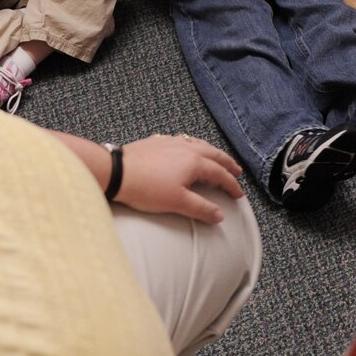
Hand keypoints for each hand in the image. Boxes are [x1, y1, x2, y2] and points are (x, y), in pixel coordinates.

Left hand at [116, 133, 245, 222]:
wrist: (116, 172)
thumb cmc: (145, 188)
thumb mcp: (177, 203)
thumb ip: (201, 209)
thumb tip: (219, 215)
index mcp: (195, 162)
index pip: (220, 174)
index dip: (231, 185)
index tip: (238, 194)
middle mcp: (186, 148)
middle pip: (214, 155)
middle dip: (227, 163)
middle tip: (237, 170)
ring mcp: (171, 143)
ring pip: (199, 144)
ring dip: (212, 152)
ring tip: (217, 157)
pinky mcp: (156, 142)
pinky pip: (182, 140)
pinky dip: (193, 144)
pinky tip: (188, 147)